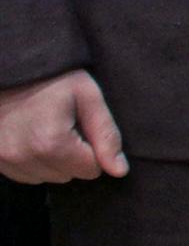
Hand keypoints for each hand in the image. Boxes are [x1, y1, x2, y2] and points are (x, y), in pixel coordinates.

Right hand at [0, 71, 125, 184]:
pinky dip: (35, 161)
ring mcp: (4, 161)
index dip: (95, 148)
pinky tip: (33, 136)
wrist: (13, 68)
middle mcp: (24, 158)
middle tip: (66, 124)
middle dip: (75, 155)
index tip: (84, 126)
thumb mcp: (88, 96)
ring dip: (55, 160)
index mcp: (51, 143)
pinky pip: (27, 175)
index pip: (92, 170)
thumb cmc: (53, 78)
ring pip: (48, 177)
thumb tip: (120, 171)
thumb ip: (106, 134)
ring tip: (48, 128)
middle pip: (70, 175)